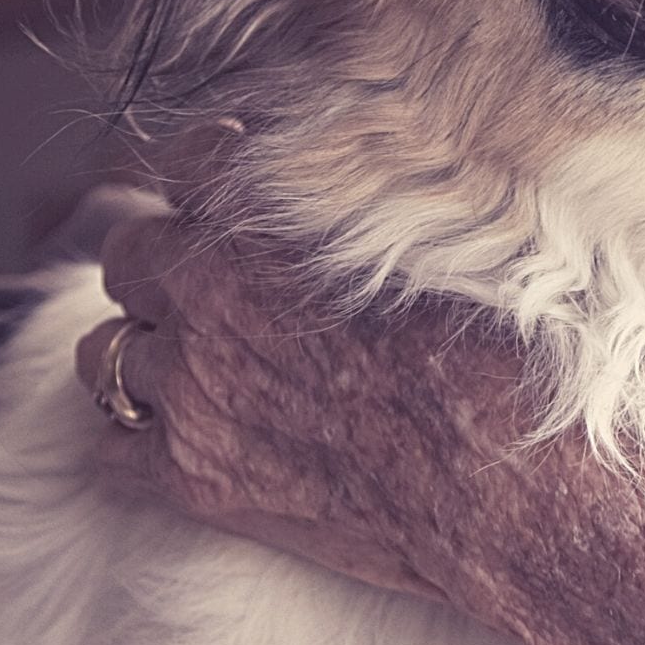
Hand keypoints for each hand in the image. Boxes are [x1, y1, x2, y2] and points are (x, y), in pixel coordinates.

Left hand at [75, 216, 644, 644]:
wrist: (535, 483)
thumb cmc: (518, 350)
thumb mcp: (457, 221)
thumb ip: (373, 184)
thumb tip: (350, 162)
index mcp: (280, 210)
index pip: (192, 161)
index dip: (220, 176)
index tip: (248, 194)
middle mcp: (214, 288)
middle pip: (133, 247)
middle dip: (175, 257)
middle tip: (230, 282)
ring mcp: (194, 388)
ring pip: (109, 346)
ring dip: (156, 343)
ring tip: (218, 360)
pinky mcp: (193, 478)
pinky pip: (109, 438)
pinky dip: (143, 428)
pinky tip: (206, 427)